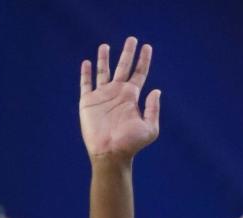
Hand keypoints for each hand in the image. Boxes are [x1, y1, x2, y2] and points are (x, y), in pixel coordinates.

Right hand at [80, 37, 159, 160]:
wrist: (111, 153)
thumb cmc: (131, 144)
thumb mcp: (149, 128)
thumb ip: (153, 109)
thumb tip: (156, 90)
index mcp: (132, 97)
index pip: (139, 73)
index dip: (144, 60)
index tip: (147, 47)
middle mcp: (117, 93)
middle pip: (123, 67)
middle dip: (127, 53)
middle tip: (132, 39)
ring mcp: (102, 96)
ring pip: (103, 72)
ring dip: (104, 58)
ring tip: (106, 45)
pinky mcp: (88, 102)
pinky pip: (86, 84)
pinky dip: (86, 73)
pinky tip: (87, 63)